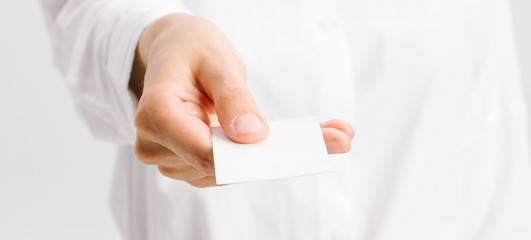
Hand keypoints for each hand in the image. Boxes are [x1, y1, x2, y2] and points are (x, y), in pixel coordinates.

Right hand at [130, 13, 353, 186]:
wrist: (175, 53)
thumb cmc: (193, 51)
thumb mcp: (218, 61)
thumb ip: (234, 98)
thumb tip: (252, 136)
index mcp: (156, 113)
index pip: (204, 151)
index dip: (247, 157)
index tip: (297, 152)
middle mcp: (155, 143)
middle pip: (217, 167)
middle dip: (271, 156)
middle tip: (337, 139)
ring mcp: (169, 158)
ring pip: (224, 173)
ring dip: (266, 158)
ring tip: (324, 137)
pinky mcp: (186, 163)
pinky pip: (224, 170)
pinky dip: (253, 158)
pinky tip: (283, 143)